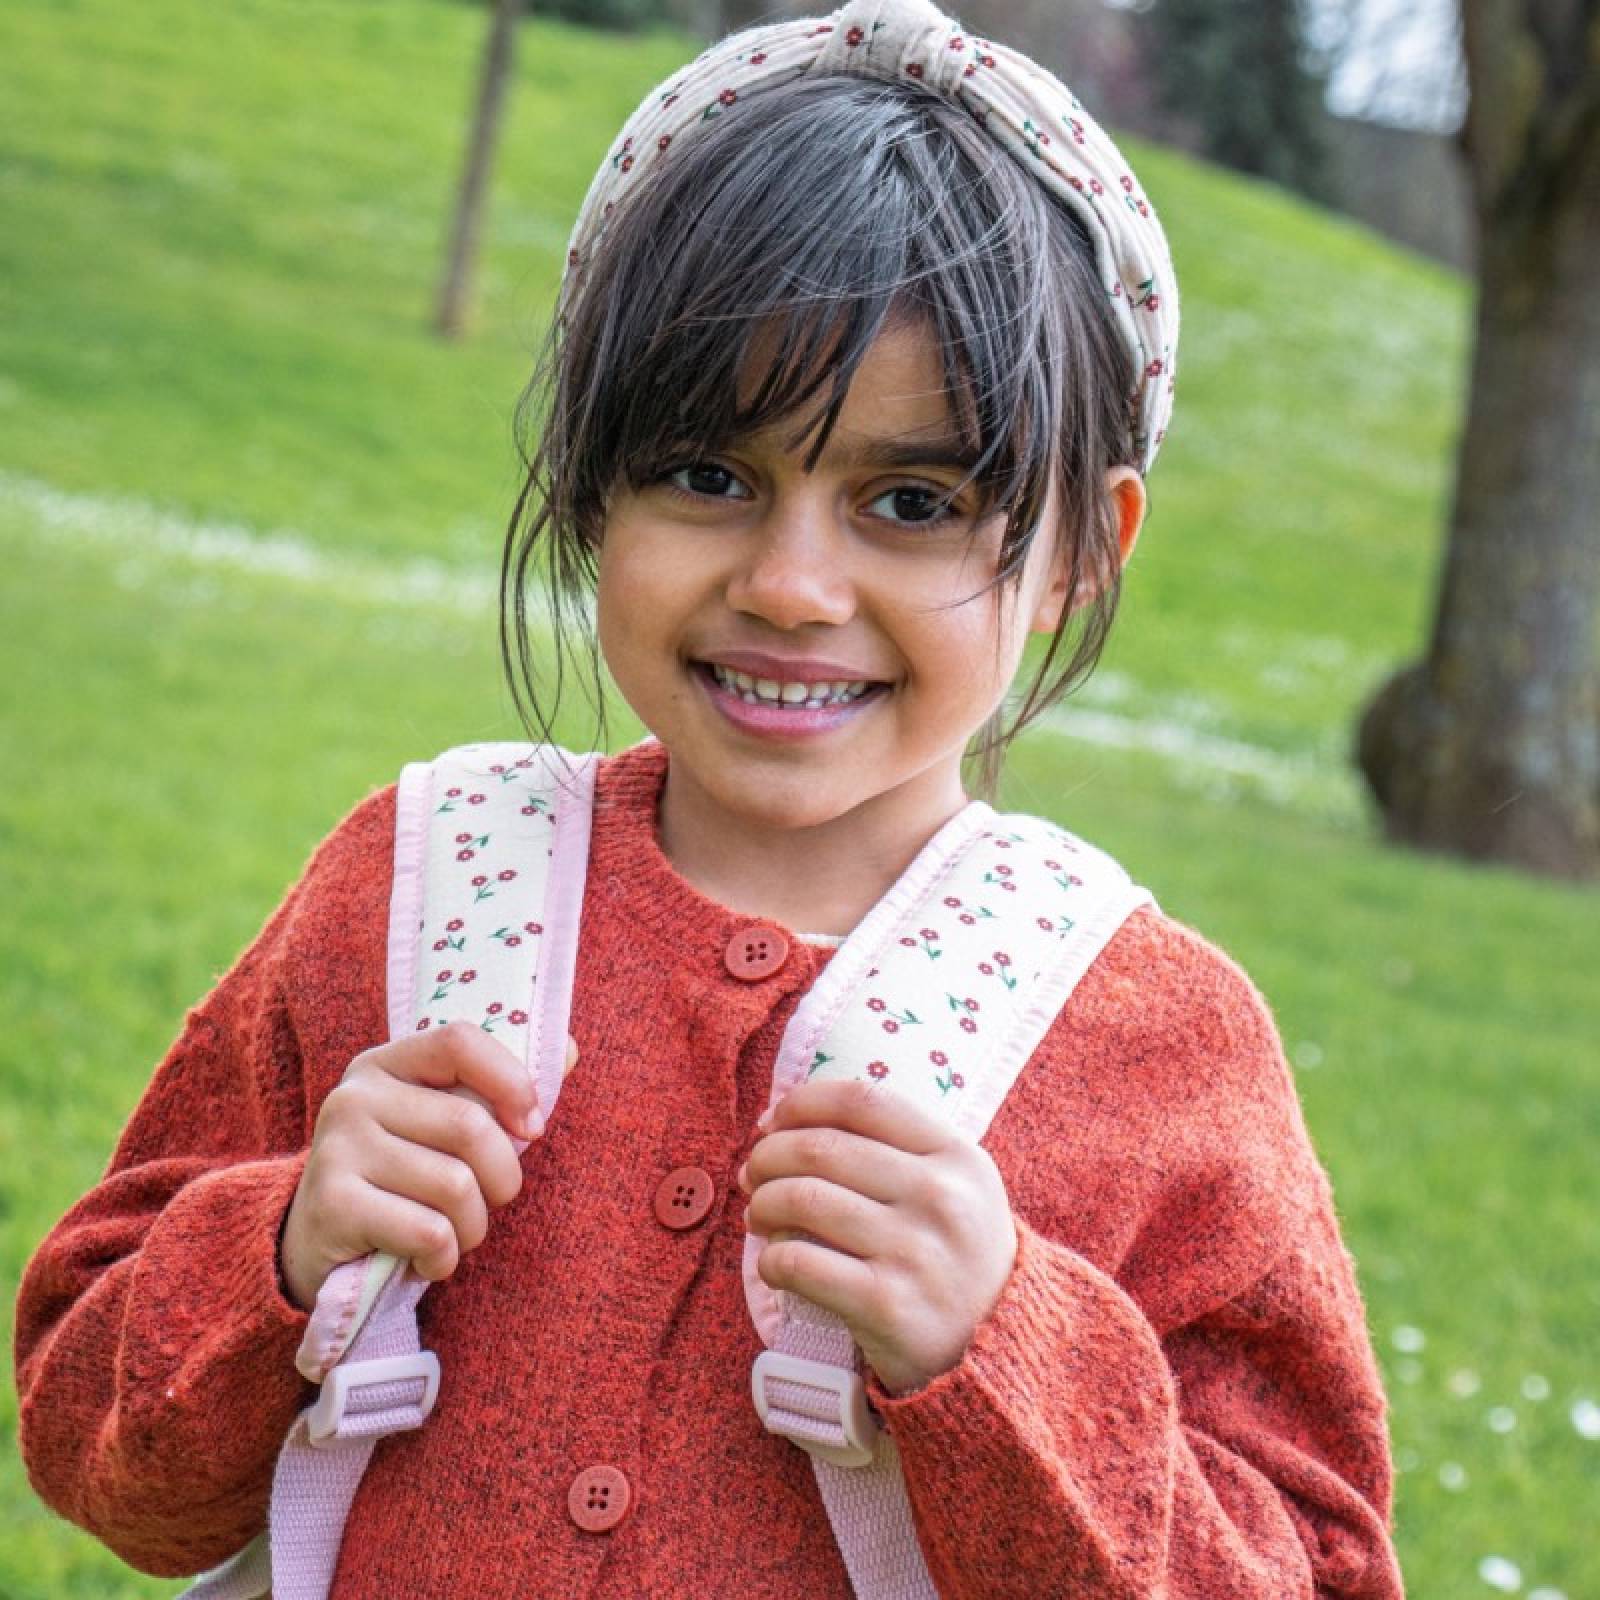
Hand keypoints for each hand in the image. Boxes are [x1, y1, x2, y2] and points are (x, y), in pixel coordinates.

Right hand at [279, 1021, 555, 1311]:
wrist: (314, 1246)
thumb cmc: (399, 1179)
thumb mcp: (437, 1126)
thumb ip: (497, 1090)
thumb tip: (569, 1052)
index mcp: (385, 1064)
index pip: (460, 1041)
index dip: (510, 1081)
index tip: (532, 1127)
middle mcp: (354, 1097)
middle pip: (469, 1126)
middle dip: (502, 1178)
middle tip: (490, 1201)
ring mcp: (337, 1150)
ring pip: (455, 1186)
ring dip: (473, 1226)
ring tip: (454, 1234)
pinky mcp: (332, 1206)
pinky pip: (428, 1231)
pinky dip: (445, 1256)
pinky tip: (429, 1259)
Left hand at [737, 1079, 1018, 1396]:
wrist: (1000, 1348)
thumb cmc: (958, 1255)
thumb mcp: (956, 1186)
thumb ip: (893, 1148)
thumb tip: (787, 1123)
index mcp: (955, 1156)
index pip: (861, 1101)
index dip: (801, 1104)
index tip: (771, 1123)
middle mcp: (939, 1196)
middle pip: (822, 1149)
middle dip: (768, 1156)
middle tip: (752, 1175)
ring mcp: (914, 1251)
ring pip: (804, 1200)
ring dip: (763, 1204)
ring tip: (758, 1215)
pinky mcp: (887, 1305)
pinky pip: (800, 1263)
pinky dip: (771, 1258)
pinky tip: (774, 1263)